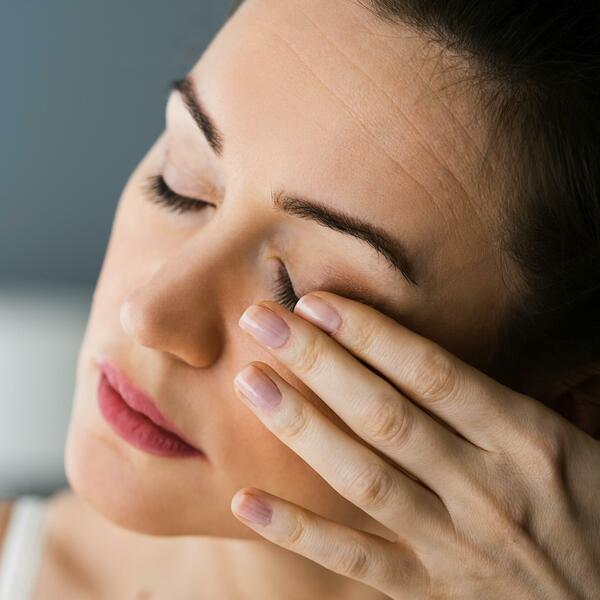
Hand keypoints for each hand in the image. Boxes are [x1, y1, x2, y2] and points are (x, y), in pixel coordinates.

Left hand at [230, 291, 599, 598]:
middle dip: (318, 362)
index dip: (369, 334)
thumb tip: (438, 348)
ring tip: (250, 383)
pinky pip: (357, 559)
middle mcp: (486, 488)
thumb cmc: (592, 508)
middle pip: (385, 414)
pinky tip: (245, 499)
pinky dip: (298, 532)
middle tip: (261, 320)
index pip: (432, 374)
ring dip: (302, 427)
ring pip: (363, 478)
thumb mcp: (568, 442)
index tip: (316, 302)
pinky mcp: (433, 591)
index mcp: (526, 439)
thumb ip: (502, 400)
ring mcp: (456, 545)